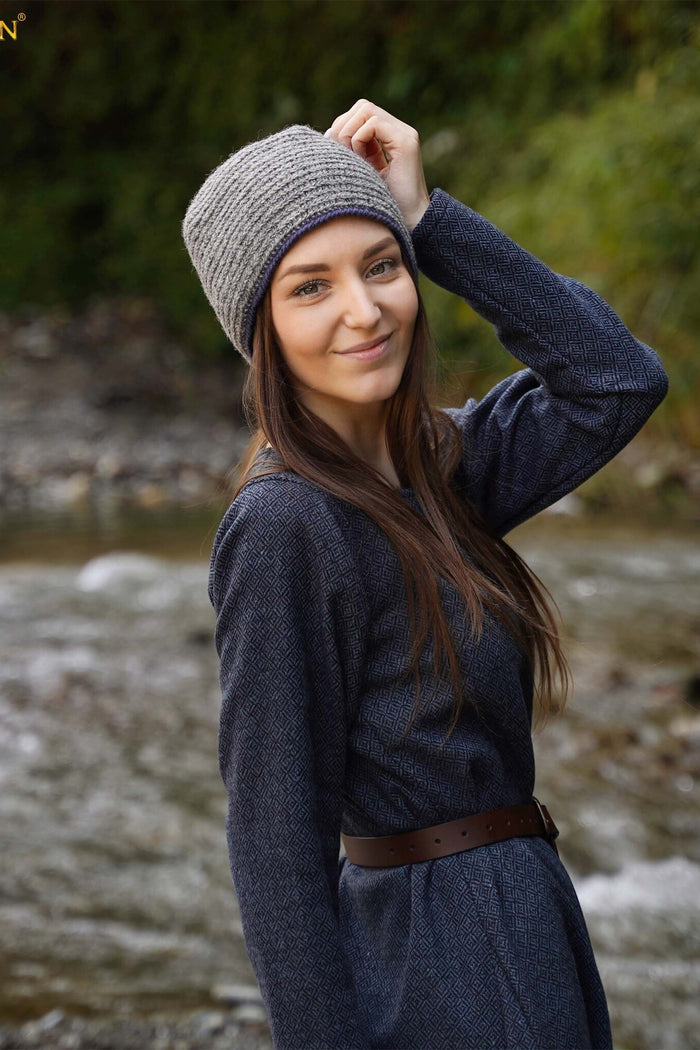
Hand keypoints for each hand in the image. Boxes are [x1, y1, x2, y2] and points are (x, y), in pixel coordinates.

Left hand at [324, 99, 430, 231]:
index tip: (336, 151)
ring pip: (366, 110)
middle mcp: (400, 130)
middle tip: (339, 153)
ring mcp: (405, 134)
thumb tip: (329, 133)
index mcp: (391, 136)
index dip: (343, 126)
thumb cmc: (383, 205)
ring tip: (352, 158)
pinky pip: (373, 123)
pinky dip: (358, 139)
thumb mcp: (363, 172)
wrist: (409, 223)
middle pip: (362, 106)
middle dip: (343, 126)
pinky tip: (361, 160)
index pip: (361, 112)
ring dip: (349, 132)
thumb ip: (353, 151)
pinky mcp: (406, 142)